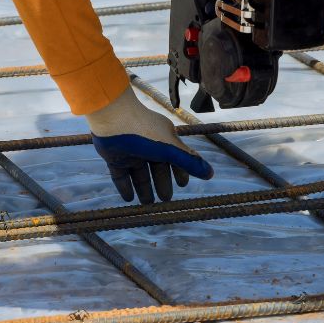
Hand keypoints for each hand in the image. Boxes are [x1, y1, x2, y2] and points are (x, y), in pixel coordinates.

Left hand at [92, 132, 213, 203]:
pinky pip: (120, 175)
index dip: (179, 172)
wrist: (112, 118)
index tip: (182, 185)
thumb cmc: (144, 131)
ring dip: (144, 188)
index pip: (174, 159)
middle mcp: (147, 146)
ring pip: (139, 174)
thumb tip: (210, 174)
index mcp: (163, 140)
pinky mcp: (114, 157)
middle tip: (165, 200)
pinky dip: (125, 186)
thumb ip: (189, 162)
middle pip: (157, 169)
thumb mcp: (170, 148)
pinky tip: (129, 199)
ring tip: (147, 204)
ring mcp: (130, 152)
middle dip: (162, 184)